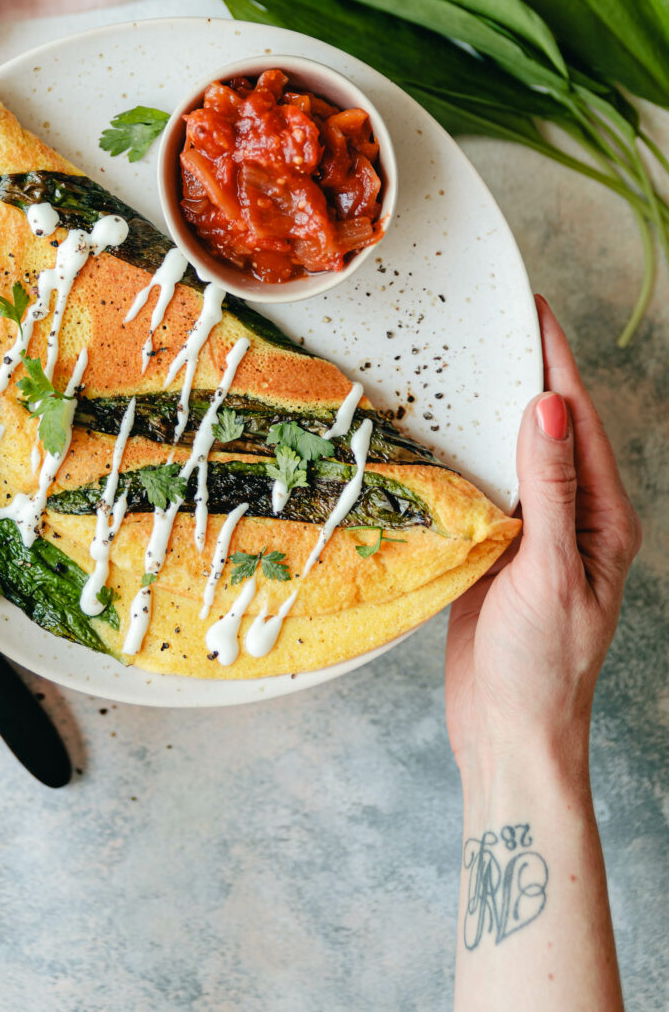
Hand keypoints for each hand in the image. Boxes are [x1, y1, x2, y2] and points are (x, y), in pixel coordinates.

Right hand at [445, 295, 640, 783]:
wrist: (509, 734)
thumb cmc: (541, 667)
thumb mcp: (548, 573)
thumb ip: (548, 490)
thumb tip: (548, 409)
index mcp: (603, 520)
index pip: (578, 424)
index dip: (558, 364)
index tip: (535, 312)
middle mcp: (573, 520)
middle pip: (550, 430)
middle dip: (528, 373)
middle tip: (497, 319)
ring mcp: (535, 535)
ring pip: (514, 455)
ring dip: (493, 409)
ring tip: (467, 360)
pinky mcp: (498, 551)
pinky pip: (485, 487)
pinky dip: (467, 453)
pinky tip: (444, 432)